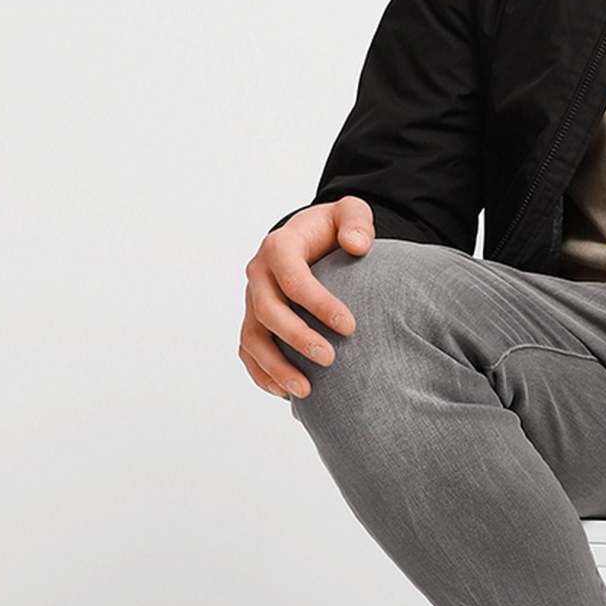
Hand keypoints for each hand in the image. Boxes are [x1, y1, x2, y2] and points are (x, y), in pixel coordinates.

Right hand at [239, 196, 373, 398]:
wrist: (311, 239)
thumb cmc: (332, 228)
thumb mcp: (350, 212)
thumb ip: (357, 222)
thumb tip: (356, 245)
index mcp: (279, 247)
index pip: (293, 278)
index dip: (319, 304)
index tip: (350, 327)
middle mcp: (259, 275)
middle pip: (268, 311)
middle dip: (297, 338)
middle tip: (330, 358)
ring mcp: (252, 301)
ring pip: (253, 338)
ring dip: (275, 366)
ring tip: (306, 391)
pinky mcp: (254, 321)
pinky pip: (248, 352)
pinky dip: (262, 374)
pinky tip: (286, 393)